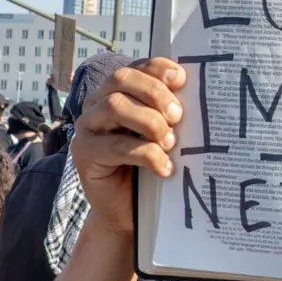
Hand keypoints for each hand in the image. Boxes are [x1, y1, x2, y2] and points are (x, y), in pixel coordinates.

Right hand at [72, 57, 186, 233]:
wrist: (127, 213)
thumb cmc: (148, 169)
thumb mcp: (162, 136)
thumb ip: (169, 114)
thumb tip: (198, 94)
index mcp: (116, 93)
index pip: (134, 68)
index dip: (157, 69)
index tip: (182, 80)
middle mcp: (96, 104)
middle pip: (121, 79)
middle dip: (154, 93)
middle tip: (178, 116)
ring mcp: (86, 128)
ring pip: (115, 106)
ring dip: (149, 122)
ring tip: (171, 143)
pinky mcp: (83, 154)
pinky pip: (115, 145)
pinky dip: (146, 154)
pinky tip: (165, 169)